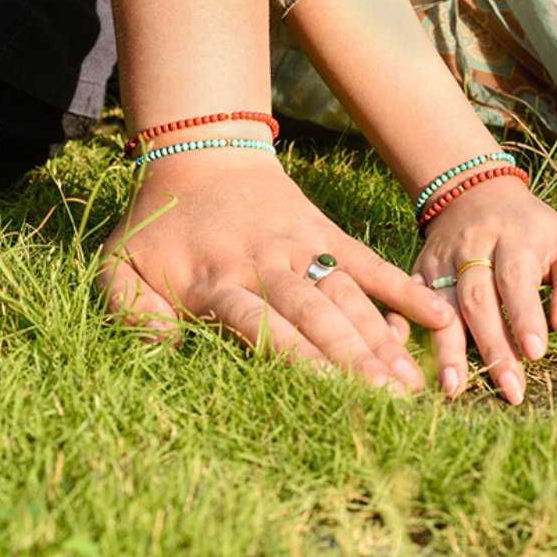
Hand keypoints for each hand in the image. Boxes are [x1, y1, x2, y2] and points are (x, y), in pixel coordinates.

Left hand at [96, 152, 456, 391]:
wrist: (202, 152)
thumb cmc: (160, 221)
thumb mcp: (119, 264)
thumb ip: (129, 312)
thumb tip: (161, 351)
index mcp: (217, 281)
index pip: (262, 327)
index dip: (300, 363)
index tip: (331, 400)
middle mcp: (266, 266)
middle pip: (314, 317)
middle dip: (352, 361)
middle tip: (389, 404)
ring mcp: (302, 247)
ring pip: (346, 297)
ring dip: (379, 340)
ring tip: (411, 384)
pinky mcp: (325, 234)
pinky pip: (367, 264)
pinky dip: (402, 291)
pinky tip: (437, 319)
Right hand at [401, 177, 556, 402]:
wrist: (476, 194)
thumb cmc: (532, 232)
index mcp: (514, 239)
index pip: (516, 278)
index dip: (524, 315)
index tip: (535, 353)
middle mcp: (472, 247)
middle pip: (477, 298)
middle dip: (492, 346)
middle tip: (509, 389)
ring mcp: (440, 260)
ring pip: (440, 305)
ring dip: (446, 348)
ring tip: (453, 388)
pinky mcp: (417, 270)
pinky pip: (406, 299)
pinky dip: (402, 326)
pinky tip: (403, 357)